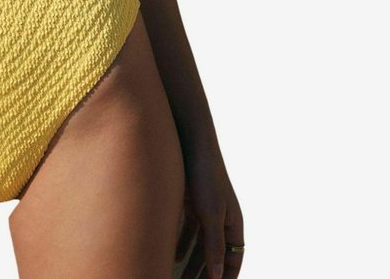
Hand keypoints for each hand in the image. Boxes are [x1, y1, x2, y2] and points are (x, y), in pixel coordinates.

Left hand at [175, 145, 243, 278]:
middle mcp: (222, 219)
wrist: (191, 143)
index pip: (234, 258)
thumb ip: (214, 244)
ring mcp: (207, 211)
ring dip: (193, 262)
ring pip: (201, 245)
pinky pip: (190, 231)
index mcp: (234, 223)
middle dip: (206, 273)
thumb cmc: (206, 176)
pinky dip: (183, 244)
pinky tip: (174, 256)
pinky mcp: (192, 203)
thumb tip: (217, 274)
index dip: (228, 275)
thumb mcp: (211, 213)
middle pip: (216, 254)